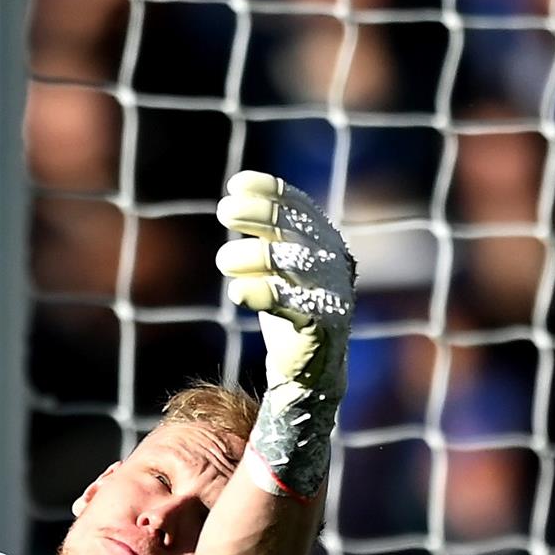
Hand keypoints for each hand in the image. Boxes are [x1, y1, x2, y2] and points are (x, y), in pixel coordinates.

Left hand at [215, 172, 355, 400]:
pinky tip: (238, 293)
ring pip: (286, 260)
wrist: (310, 367)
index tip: (234, 186)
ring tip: (224, 261)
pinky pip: (287, 301)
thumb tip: (234, 198)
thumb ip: (267, 234)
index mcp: (324, 240)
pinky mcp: (322, 323)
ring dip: (248, 254)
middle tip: (223, 211)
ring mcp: (330, 290)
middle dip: (253, 214)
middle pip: (289, 226)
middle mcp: (331, 260)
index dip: (267, 190)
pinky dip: (258, 293)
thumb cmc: (288, 308)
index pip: (297, 204)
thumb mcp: (277, 264)